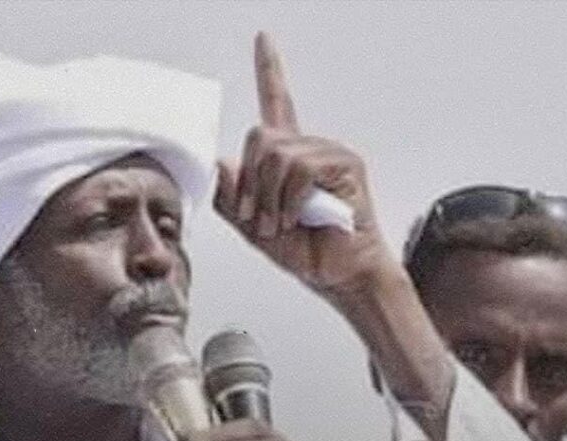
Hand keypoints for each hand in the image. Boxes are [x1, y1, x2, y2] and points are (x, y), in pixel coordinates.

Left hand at [215, 32, 396, 299]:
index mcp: (287, 156)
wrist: (337, 275)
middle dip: (250, 183)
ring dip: (270, 198)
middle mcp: (309, 147)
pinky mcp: (345, 164)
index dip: (270, 70)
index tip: (263, 39)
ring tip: (282, 224)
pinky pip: (300, 169)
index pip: (277, 102)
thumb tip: (221, 163)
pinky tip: (299, 218)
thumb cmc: (304, 251)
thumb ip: (231, 199)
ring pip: (276, 155)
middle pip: (260, 136)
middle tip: (260, 219)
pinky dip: (290, 200)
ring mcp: (329, 152)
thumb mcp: (252, 228)